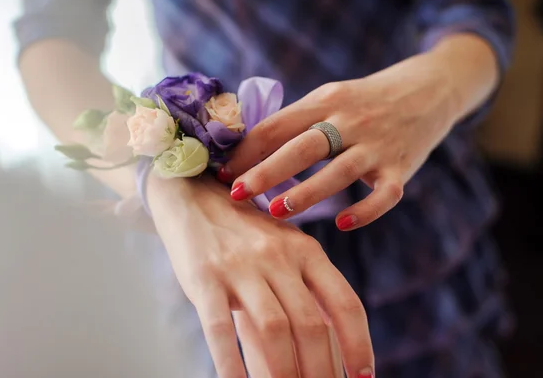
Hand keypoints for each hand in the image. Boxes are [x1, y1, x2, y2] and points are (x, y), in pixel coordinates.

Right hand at [147, 174, 373, 377]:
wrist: (193, 196)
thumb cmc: (244, 234)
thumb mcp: (283, 251)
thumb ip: (302, 293)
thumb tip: (323, 351)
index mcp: (306, 250)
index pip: (345, 302)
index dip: (359, 344)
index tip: (363, 377)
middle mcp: (278, 256)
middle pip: (310, 324)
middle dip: (321, 371)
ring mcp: (241, 265)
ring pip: (273, 329)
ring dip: (284, 374)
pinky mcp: (205, 276)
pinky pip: (219, 327)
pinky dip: (231, 363)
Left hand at [223, 51, 466, 229]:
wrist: (430, 89)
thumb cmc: (365, 100)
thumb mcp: (330, 98)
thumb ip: (296, 122)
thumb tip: (245, 151)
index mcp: (325, 100)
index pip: (277, 126)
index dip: (246, 150)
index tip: (221, 173)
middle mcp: (350, 120)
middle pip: (302, 146)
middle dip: (266, 171)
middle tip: (236, 194)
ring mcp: (378, 145)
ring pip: (339, 171)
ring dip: (307, 193)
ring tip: (276, 211)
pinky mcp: (402, 168)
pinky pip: (384, 195)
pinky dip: (364, 211)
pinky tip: (342, 225)